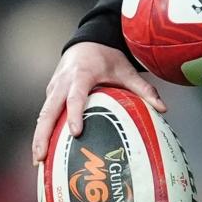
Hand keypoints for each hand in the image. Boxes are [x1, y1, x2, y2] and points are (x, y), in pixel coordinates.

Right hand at [31, 42, 166, 164]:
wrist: (87, 41)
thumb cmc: (108, 57)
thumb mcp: (127, 70)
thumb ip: (144, 90)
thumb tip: (163, 109)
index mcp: (81, 75)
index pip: (75, 97)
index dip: (74, 114)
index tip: (75, 132)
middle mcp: (63, 82)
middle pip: (48, 110)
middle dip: (43, 134)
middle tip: (41, 157)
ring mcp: (54, 88)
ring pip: (43, 114)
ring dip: (38, 137)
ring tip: (38, 161)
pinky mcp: (51, 93)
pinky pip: (45, 114)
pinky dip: (42, 131)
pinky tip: (43, 151)